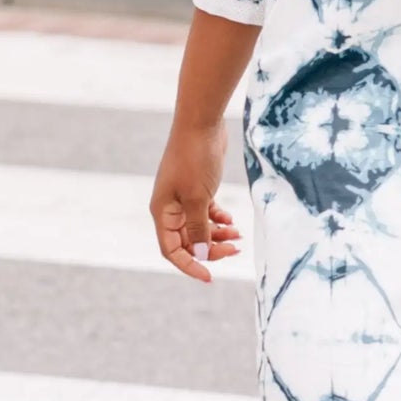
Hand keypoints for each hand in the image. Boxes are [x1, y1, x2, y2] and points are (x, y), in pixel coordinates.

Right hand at [149, 118, 240, 281]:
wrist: (202, 123)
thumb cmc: (194, 159)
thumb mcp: (197, 198)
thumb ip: (198, 229)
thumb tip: (202, 255)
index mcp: (162, 212)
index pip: (172, 250)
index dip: (190, 265)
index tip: (210, 276)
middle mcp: (170, 208)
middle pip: (188, 241)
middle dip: (210, 249)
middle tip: (234, 250)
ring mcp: (184, 198)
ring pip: (199, 228)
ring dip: (217, 235)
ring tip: (238, 236)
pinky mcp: (198, 188)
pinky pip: (206, 213)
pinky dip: (218, 220)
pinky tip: (232, 221)